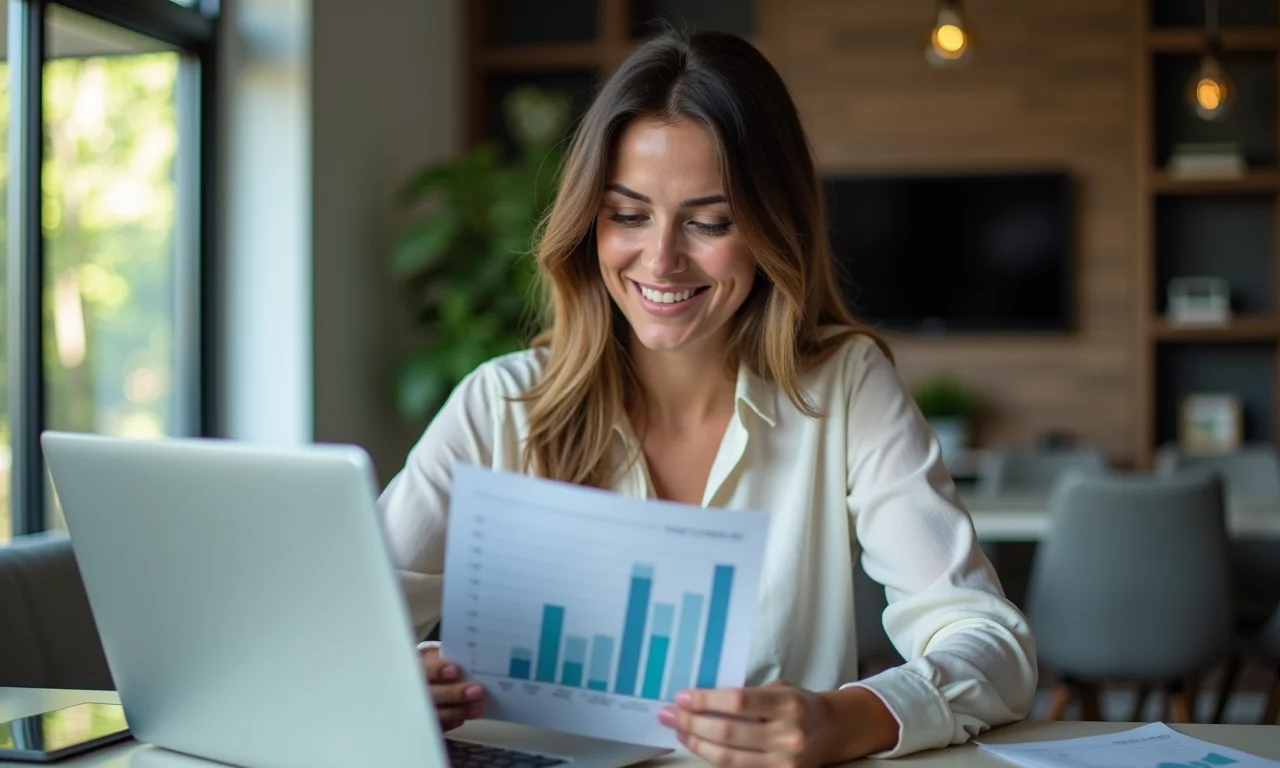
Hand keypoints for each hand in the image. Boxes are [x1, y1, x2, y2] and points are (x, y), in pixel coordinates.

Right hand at [419, 644, 484, 730]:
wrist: (416, 682)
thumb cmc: (430, 665)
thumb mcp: (432, 656)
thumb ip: (444, 658)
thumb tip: (465, 662)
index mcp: (413, 667)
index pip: (422, 668)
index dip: (436, 670)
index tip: (455, 670)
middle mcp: (410, 689)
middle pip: (429, 694)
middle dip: (453, 693)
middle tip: (477, 691)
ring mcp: (414, 709)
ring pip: (433, 713)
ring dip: (457, 711)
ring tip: (477, 708)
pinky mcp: (422, 724)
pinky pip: (435, 727)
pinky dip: (450, 723)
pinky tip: (462, 719)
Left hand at [658, 681, 835, 767]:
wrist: (831, 732)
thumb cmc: (798, 705)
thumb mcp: (779, 689)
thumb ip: (747, 695)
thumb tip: (701, 699)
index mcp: (789, 705)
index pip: (739, 701)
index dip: (705, 700)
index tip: (682, 696)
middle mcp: (789, 736)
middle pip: (728, 732)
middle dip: (691, 722)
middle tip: (670, 713)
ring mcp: (784, 763)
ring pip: (728, 758)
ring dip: (697, 742)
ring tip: (679, 729)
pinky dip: (713, 757)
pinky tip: (699, 744)